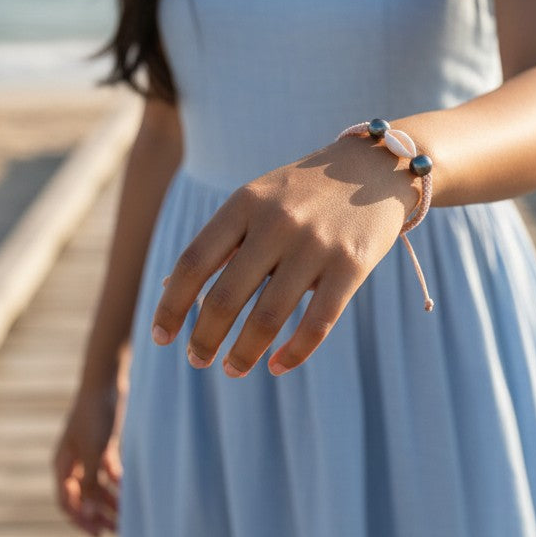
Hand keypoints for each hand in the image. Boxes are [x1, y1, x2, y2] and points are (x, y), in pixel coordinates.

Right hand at [53, 382, 123, 536]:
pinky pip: (108, 470)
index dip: (81, 520)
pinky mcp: (104, 443)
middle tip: (118, 531)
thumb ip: (90, 483)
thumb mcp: (94, 452)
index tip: (98, 535)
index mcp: (63, 465)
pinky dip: (117, 481)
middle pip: (83, 496)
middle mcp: (73, 461)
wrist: (107, 381)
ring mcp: (89, 452)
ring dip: (110, 500)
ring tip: (128, 515)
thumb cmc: (96, 415)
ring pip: (97, 485)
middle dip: (98, 514)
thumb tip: (87, 514)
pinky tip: (129, 489)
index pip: (67, 501)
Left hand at [151, 136, 416, 376]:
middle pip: (224, 297)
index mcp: (245, 203)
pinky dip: (293, 354)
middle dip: (203, 339)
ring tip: (232, 369)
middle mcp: (277, 222)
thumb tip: (167, 289)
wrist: (374, 167)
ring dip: (243, 354)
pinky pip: (317, 324)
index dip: (170, 305)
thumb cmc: (303, 192)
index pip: (193, 262)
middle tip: (197, 360)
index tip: (161, 337)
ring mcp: (316, 244)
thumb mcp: (257, 199)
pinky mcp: (352, 265)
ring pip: (267, 318)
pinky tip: (277, 366)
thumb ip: (220, 241)